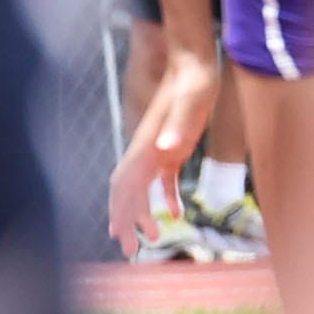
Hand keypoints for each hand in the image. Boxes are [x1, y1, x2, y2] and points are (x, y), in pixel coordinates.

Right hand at [108, 45, 218, 246]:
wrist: (197, 62)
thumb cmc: (195, 79)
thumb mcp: (192, 100)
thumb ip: (179, 124)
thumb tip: (165, 149)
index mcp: (147, 143)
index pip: (126, 183)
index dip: (120, 208)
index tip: (117, 234)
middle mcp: (147, 148)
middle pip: (128, 191)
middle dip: (126, 220)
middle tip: (129, 251)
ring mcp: (158, 148)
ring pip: (144, 188)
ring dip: (145, 213)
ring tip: (155, 240)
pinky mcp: (174, 146)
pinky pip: (164, 179)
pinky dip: (166, 197)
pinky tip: (176, 212)